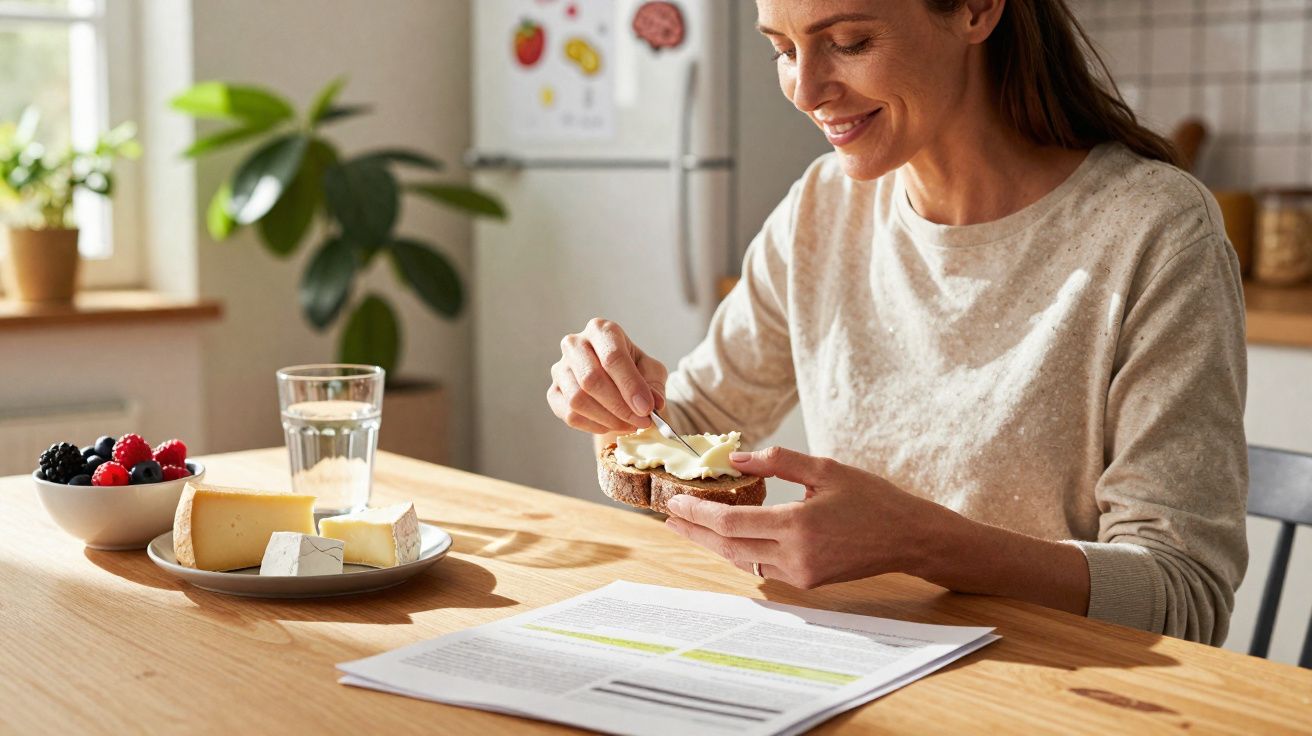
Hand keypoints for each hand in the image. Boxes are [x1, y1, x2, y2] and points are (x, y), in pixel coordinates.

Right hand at [547, 318, 667, 434]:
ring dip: (608, 419)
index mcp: (601, 330)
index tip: (647, 408)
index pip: (612, 357)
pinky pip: (570, 415)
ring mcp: (560, 368)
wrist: (615, 379)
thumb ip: (653, 386)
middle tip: (641, 421)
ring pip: (578, 400)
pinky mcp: (553, 392)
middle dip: (620, 406)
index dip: (631, 386)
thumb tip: (654, 403)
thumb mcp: (651, 372)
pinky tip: (612, 424)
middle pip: (591, 379)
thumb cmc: (634, 370)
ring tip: (630, 425)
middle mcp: (575, 344)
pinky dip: (595, 426)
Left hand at [663, 447, 956, 588]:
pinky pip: (762, 567)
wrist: (909, 538)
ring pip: (742, 561)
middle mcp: (795, 556)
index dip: (698, 514)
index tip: (675, 502)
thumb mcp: (826, 469)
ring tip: (689, 525)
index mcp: (798, 525)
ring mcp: (800, 574)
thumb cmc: (872, 499)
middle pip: (728, 547)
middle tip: (669, 516)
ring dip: (713, 544)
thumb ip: (780, 462)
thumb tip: (738, 457)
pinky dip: (739, 551)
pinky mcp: (807, 582)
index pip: (731, 524)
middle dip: (695, 532)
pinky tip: (726, 538)